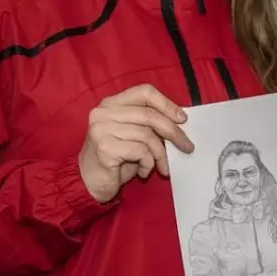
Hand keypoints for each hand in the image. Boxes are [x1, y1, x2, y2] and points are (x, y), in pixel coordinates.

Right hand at [78, 84, 193, 202]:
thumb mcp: (134, 136)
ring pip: (147, 135)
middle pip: (149, 115)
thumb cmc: (115, 160)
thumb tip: (180, 121)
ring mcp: (101, 129)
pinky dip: (148, 163)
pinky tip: (143, 171)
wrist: (89, 184)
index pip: (144, 92)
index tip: (182, 119)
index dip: (167, 103)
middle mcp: (104, 112)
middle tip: (187, 147)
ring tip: (162, 166)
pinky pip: (140, 151)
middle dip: (173, 132)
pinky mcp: (104, 147)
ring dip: (161, 154)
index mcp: (112, 103)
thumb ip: (149, 124)